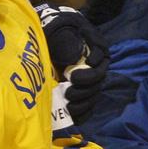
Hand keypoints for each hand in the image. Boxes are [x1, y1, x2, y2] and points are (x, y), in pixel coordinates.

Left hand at [35, 4, 109, 122]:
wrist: (47, 32)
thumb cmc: (53, 29)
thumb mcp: (59, 30)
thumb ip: (66, 42)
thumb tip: (73, 59)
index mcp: (96, 49)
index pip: (99, 66)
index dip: (88, 75)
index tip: (72, 77)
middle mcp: (97, 64)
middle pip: (97, 83)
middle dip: (83, 91)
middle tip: (67, 93)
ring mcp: (89, 78)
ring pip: (93, 96)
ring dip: (82, 104)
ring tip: (69, 106)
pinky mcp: (81, 90)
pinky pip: (87, 105)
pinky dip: (82, 113)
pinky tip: (74, 118)